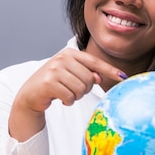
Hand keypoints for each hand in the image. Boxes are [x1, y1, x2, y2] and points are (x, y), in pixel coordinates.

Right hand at [9, 48, 126, 140]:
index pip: (95, 62)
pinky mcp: (49, 82)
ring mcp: (54, 69)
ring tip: (65, 93)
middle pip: (89, 79)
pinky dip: (68, 101)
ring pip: (81, 89)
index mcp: (70, 53)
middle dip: (84, 89)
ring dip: (75, 96)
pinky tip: (59, 98)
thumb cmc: (54, 84)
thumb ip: (85, 73)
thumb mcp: (70, 74)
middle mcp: (62, 58)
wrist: (30, 94)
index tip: (123, 77)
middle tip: (73, 90)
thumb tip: (99, 77)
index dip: (110, 70)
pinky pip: (70, 96)